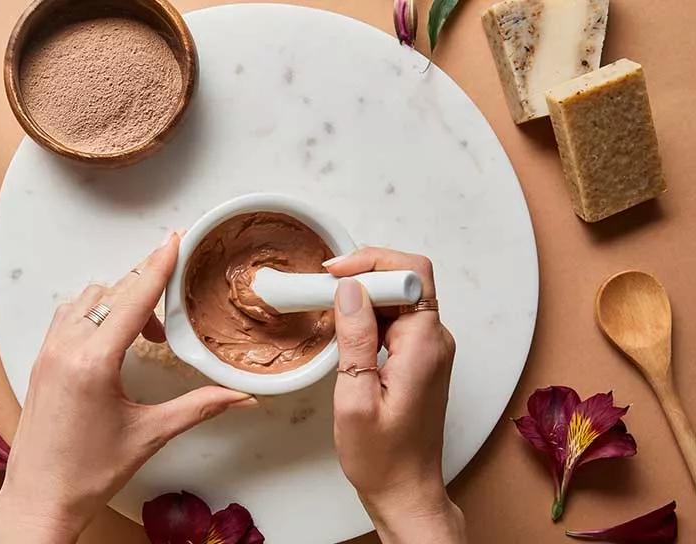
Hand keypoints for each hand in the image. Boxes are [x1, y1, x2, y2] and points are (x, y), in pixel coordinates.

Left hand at [0, 233, 254, 543]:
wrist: (39, 500)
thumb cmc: (87, 474)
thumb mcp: (149, 435)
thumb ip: (198, 408)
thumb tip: (239, 397)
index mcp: (93, 363)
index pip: (133, 299)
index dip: (157, 267)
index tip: (173, 241)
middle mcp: (65, 349)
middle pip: (111, 292)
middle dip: (145, 287)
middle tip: (171, 296)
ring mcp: (47, 353)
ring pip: (86, 299)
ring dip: (118, 301)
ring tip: (145, 333)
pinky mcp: (39, 362)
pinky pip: (67, 316)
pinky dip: (94, 313)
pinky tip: (113, 337)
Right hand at [328, 247, 464, 543]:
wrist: (406, 490)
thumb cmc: (382, 458)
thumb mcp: (355, 399)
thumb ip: (355, 339)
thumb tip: (349, 290)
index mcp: (424, 346)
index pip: (411, 274)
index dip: (371, 263)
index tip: (333, 276)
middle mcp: (435, 341)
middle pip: (406, 279)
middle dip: (364, 273)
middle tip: (323, 287)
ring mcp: (430, 349)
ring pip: (399, 297)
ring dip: (364, 294)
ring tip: (326, 307)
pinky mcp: (420, 358)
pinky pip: (396, 319)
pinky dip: (368, 314)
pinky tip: (343, 329)